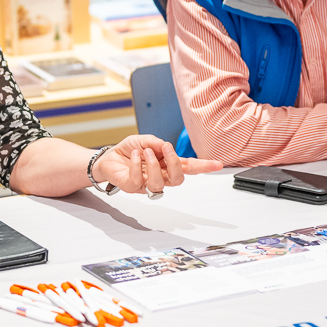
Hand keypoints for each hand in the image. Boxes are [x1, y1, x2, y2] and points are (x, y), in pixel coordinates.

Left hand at [93, 134, 222, 194]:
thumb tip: (166, 146)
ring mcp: (147, 184)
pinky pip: (138, 180)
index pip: (189, 167)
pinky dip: (137, 165)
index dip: (204, 166)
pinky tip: (135, 155)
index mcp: (168, 164)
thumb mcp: (145, 140)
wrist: (108, 157)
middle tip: (167, 149)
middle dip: (175, 164)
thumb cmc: (129, 150)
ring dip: (154, 165)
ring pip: (159, 184)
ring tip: (146, 151)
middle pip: (178, 180)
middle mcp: (160, 176)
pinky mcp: (132, 187)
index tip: (218, 164)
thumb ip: (156, 142)